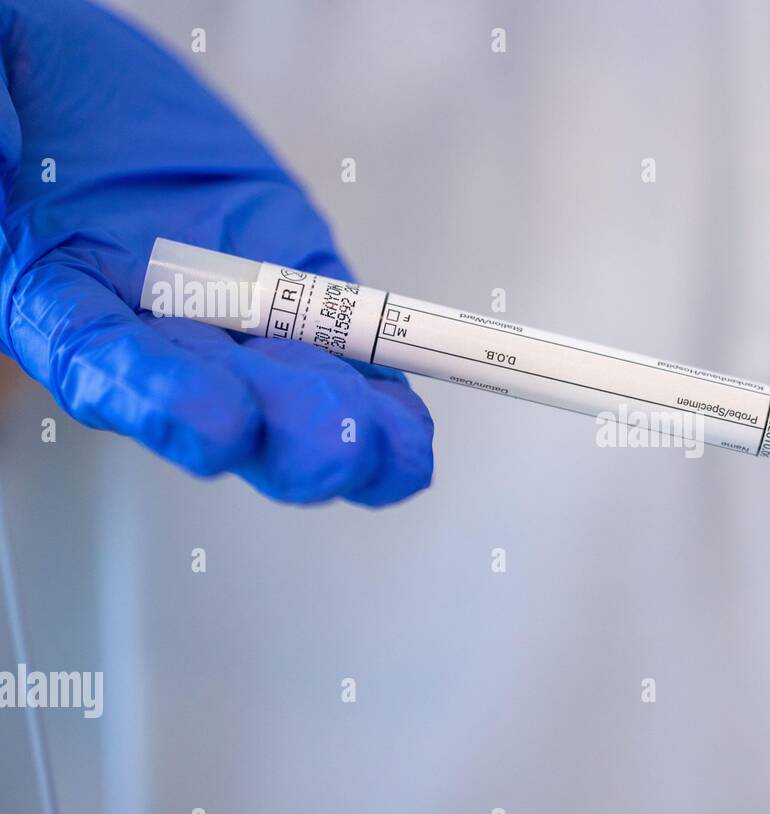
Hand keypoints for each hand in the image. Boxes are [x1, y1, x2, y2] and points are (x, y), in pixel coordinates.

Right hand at [0, 0, 431, 504]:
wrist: (92, 88)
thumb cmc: (36, 97)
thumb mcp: (1, 95)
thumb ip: (1, 130)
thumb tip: (9, 146)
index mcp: (58, 296)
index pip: (104, 360)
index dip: (160, 398)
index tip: (217, 422)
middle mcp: (151, 329)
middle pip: (219, 405)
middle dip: (280, 432)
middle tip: (333, 447)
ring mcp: (235, 318)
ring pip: (291, 395)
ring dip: (343, 426)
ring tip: (387, 442)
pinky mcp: (303, 292)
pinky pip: (346, 353)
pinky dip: (381, 396)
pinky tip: (408, 431)